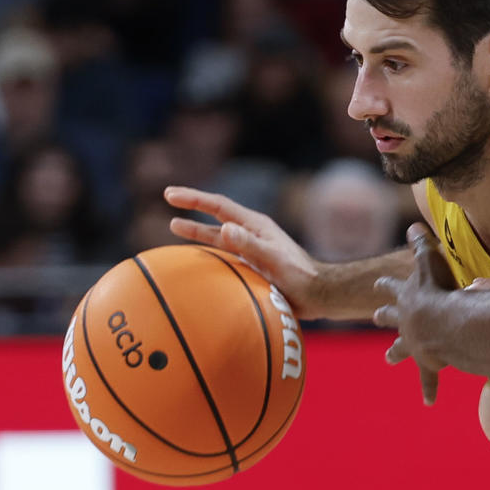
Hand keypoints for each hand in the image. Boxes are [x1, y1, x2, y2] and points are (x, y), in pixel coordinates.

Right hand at [165, 186, 325, 315]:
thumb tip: (224, 228)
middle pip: (216, 216)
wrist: (320, 294)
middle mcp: (252, 233)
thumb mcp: (274, 259)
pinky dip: (208, 253)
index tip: (170, 195)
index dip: (194, 198)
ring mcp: (252, 248)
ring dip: (197, 231)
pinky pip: (225, 254)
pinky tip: (198, 260)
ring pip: (218, 236)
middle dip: (193, 206)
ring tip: (174, 227)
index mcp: (256, 226)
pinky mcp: (253, 264)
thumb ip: (250, 245)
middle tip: (168, 197)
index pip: (219, 206)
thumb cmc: (301, 277)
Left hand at [374, 224, 455, 405]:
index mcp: (408, 299)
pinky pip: (428, 378)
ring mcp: (414, 343)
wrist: (442, 326)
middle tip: (375, 316)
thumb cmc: (440, 293)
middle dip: (384, 316)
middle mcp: (406, 322)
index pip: (393, 289)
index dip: (386, 287)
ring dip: (396, 353)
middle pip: (391, 318)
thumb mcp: (431, 264)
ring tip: (388, 359)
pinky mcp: (426, 362)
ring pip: (402, 349)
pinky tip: (427, 401)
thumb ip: (423, 245)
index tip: (378, 287)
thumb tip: (413, 225)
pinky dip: (428, 389)